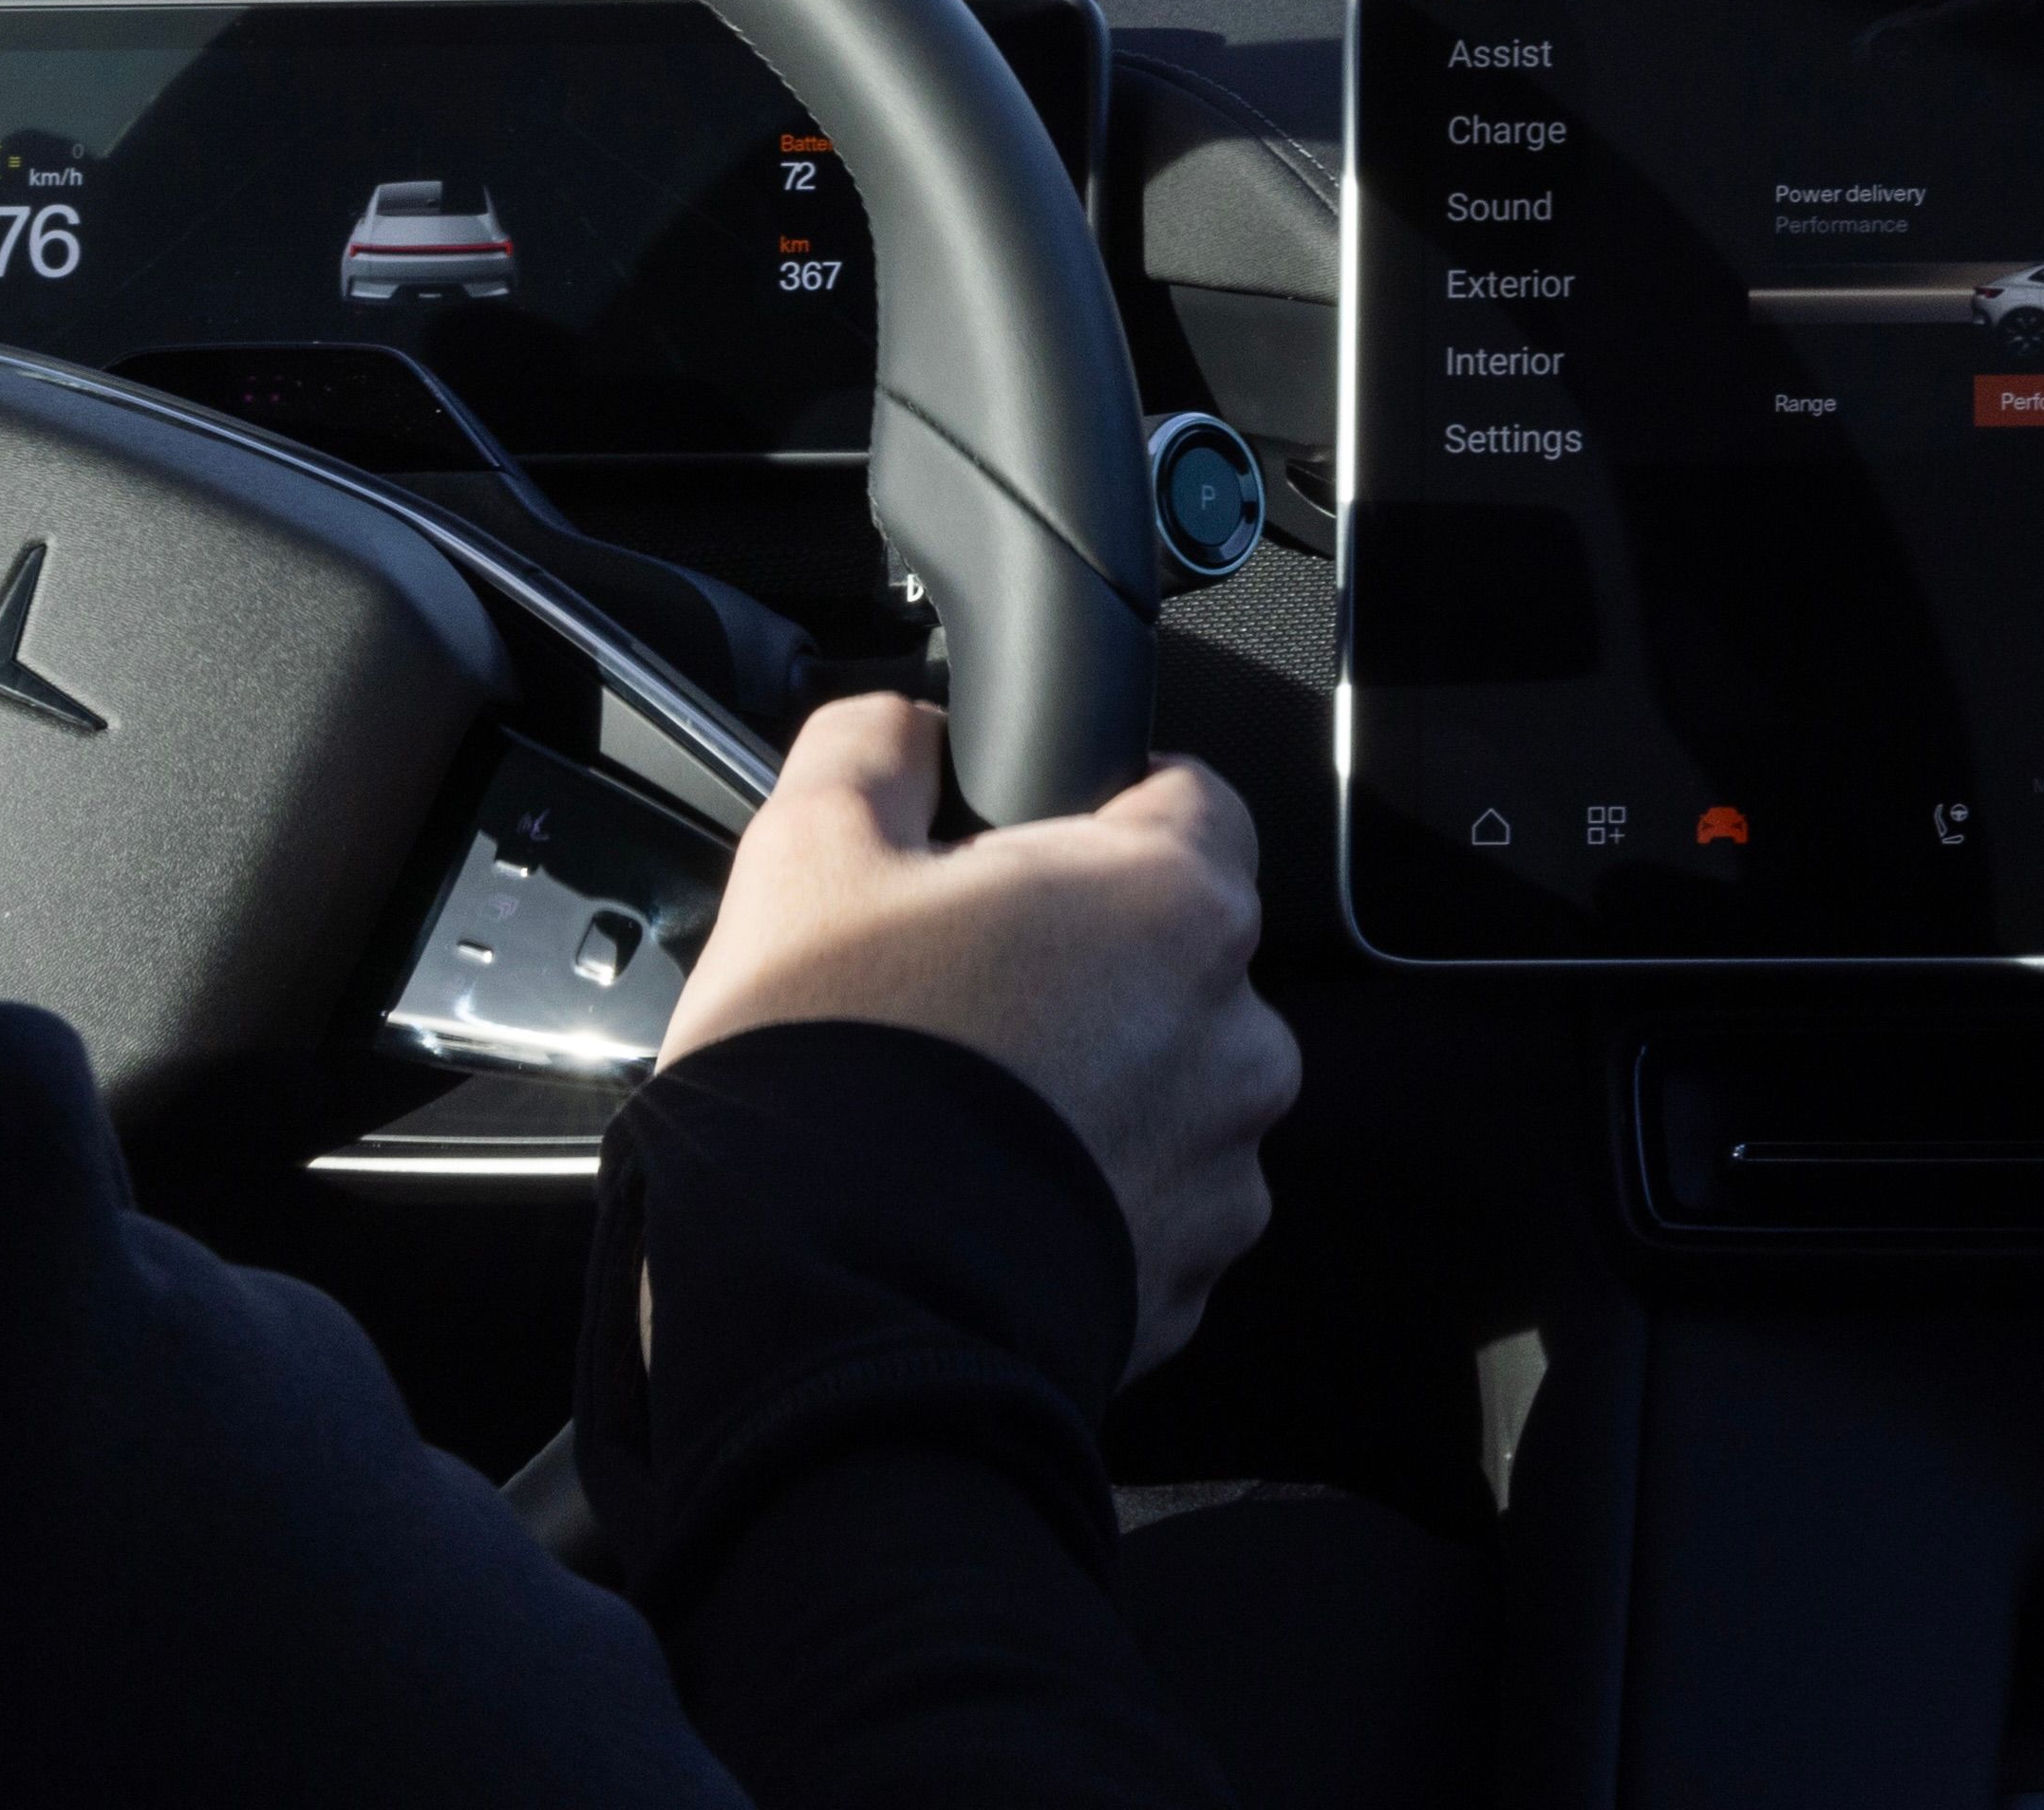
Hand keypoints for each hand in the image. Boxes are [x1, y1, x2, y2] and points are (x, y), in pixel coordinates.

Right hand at [664, 702, 1295, 1375]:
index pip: (1192, 798)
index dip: (1100, 808)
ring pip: (1167, 1091)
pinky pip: (1146, 1211)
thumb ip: (871, 749)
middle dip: (1083, 967)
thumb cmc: (835, 1081)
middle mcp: (1237, 1035)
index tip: (1025, 846)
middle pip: (1174, 957)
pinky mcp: (1187, 1283)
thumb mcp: (806, 857)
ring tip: (962, 1117)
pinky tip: (980, 1203)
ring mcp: (1222, 1171)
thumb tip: (902, 726)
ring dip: (1092, 1091)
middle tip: (958, 998)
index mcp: (1173, 903)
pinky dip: (1084, 1202)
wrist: (831, 1316)